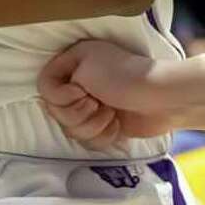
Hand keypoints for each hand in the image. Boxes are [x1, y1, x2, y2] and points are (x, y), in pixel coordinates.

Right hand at [38, 39, 183, 147]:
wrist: (161, 100)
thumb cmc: (124, 75)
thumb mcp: (84, 62)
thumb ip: (55, 79)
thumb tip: (52, 100)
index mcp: (72, 63)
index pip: (44, 86)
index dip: (60, 96)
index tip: (81, 91)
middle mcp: (78, 84)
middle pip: (56, 112)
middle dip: (79, 114)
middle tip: (99, 102)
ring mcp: (91, 107)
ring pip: (70, 130)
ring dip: (93, 125)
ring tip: (111, 114)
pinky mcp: (103, 127)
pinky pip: (87, 142)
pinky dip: (103, 136)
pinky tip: (118, 125)